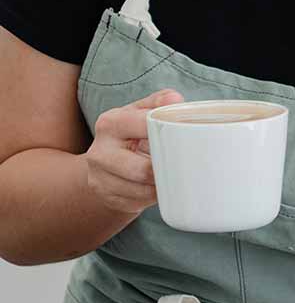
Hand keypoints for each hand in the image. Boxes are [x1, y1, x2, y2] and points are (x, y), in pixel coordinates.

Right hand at [82, 89, 182, 215]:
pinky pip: (137, 202)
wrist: (105, 164)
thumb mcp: (140, 113)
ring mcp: (99, 177)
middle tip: (186, 167)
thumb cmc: (131, 134)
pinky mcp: (107, 197)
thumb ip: (158, 103)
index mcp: (110, 123)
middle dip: (166, 170)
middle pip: (141, 169)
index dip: (167, 132)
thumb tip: (175, 100)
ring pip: (141, 190)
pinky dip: (153, 197)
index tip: (187, 137)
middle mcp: (99, 151)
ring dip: (162, 186)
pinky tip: (161, 188)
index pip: (142, 125)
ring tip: (174, 178)